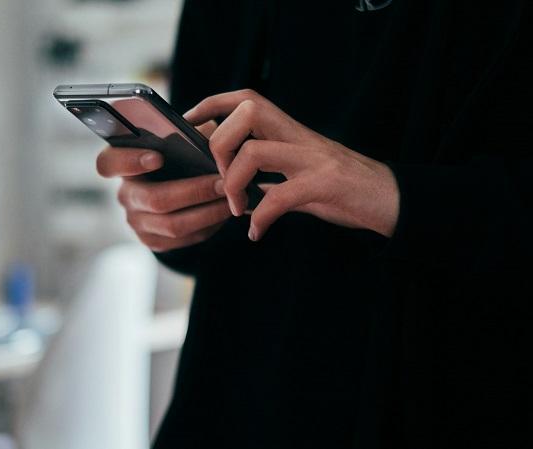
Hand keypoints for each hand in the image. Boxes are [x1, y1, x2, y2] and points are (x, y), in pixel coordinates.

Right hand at [96, 122, 231, 251]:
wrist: (182, 184)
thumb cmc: (181, 154)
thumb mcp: (182, 137)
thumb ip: (188, 133)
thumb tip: (207, 137)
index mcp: (122, 163)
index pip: (108, 163)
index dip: (129, 162)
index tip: (158, 157)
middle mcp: (125, 194)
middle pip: (154, 199)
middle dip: (194, 191)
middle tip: (223, 183)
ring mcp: (136, 220)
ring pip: (172, 225)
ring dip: (207, 212)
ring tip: (231, 198)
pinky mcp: (152, 240)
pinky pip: (182, 239)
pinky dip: (208, 226)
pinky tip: (223, 212)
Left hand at [184, 89, 398, 240]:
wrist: (392, 200)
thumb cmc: (343, 189)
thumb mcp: (300, 175)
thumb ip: (269, 176)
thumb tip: (233, 185)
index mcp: (291, 132)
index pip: (246, 99)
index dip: (212, 104)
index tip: (189, 124)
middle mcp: (300, 137)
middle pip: (246, 112)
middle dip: (219, 144)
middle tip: (220, 179)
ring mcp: (313, 159)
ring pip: (255, 152)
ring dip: (235, 184)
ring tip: (237, 209)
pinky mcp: (326, 184)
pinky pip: (281, 196)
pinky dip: (262, 217)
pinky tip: (257, 232)